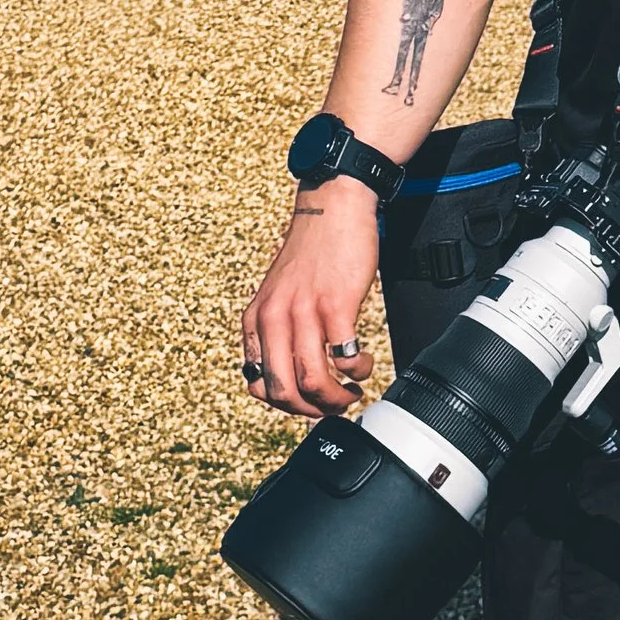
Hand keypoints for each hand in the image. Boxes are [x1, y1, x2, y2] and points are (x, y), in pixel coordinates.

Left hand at [242, 179, 381, 418]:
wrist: (331, 209)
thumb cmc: (312, 253)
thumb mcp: (279, 296)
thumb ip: (277, 331)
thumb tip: (289, 374)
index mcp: (256, 320)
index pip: (258, 384)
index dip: (285, 406)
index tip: (308, 404)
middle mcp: (273, 318)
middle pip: (283, 391)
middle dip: (312, 410)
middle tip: (334, 406)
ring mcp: (303, 312)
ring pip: (312, 380)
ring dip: (337, 398)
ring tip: (352, 391)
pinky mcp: (335, 303)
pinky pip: (343, 356)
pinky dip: (357, 370)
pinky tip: (363, 364)